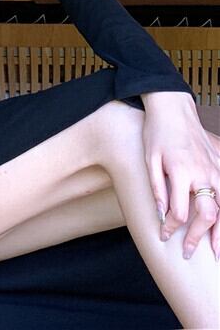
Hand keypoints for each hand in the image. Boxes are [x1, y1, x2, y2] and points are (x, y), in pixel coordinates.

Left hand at [142, 93, 219, 260]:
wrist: (173, 108)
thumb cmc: (157, 133)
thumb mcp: (149, 158)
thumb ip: (156, 188)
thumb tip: (161, 215)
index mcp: (181, 171)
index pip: (180, 212)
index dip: (172, 228)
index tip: (164, 236)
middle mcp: (202, 172)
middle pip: (207, 215)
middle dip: (199, 238)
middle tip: (190, 253)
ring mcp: (215, 168)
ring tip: (217, 252)